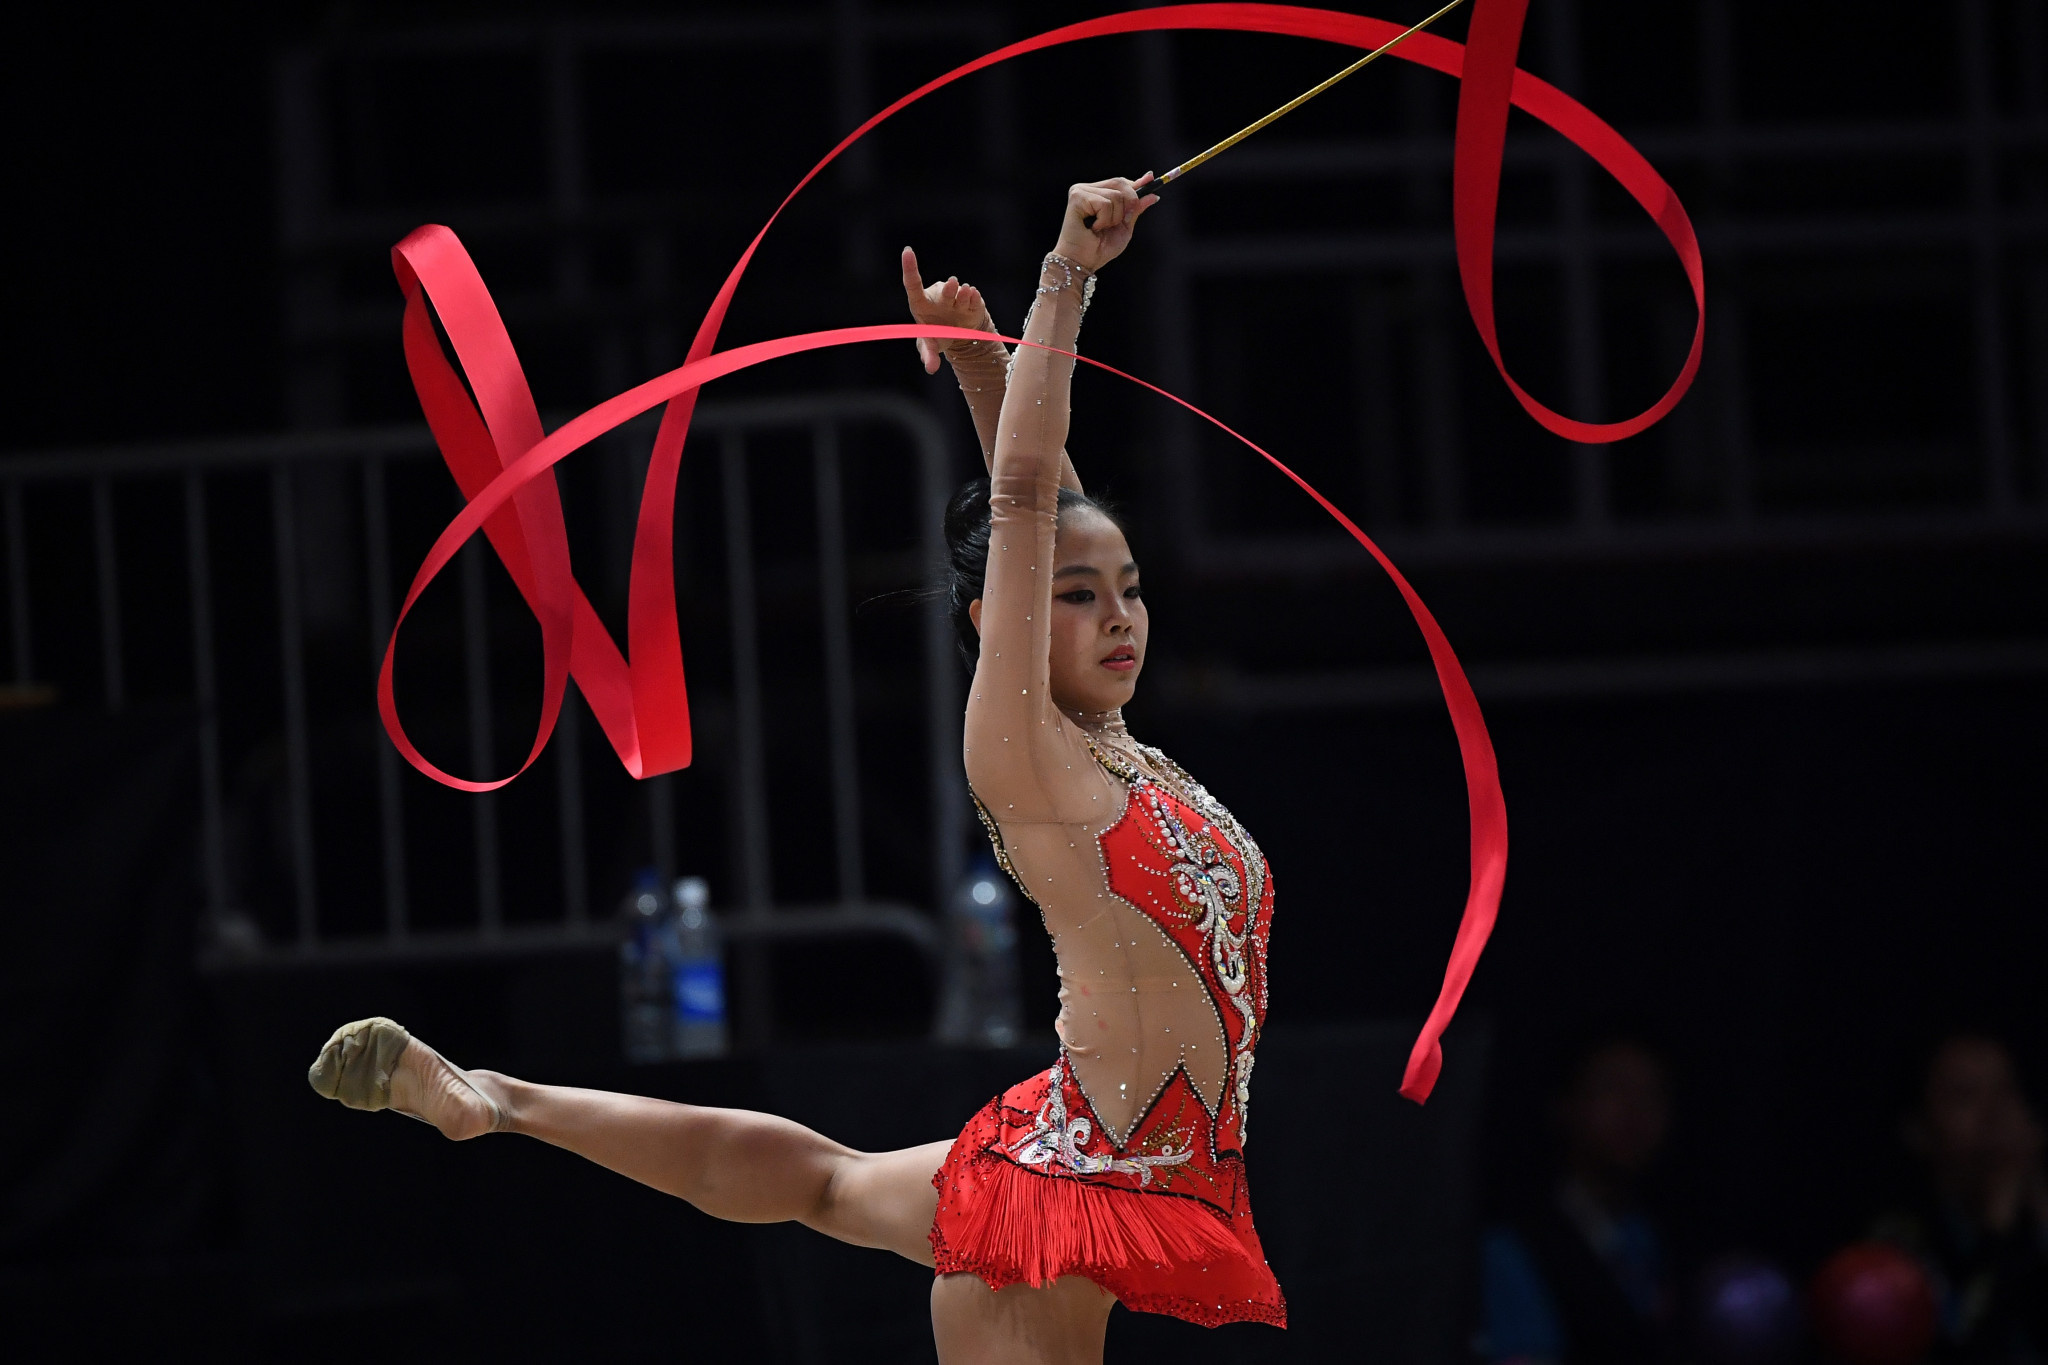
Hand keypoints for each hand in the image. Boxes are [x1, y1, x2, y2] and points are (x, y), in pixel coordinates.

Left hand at [900, 246, 995, 373]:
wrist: (962, 337)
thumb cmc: (939, 337)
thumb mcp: (932, 347)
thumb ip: (929, 356)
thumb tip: (931, 367)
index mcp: (921, 304)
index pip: (913, 284)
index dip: (910, 267)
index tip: (907, 251)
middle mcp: (938, 296)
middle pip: (942, 289)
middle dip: (948, 288)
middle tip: (953, 285)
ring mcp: (955, 297)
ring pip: (959, 291)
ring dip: (963, 293)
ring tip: (966, 294)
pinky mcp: (971, 300)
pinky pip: (973, 296)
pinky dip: (973, 297)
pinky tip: (973, 296)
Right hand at [1051, 174, 1158, 273]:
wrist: (1083, 262)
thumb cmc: (1099, 248)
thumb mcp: (1125, 227)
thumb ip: (1136, 209)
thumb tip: (1153, 195)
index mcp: (1098, 194)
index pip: (1120, 182)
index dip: (1136, 182)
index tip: (1150, 178)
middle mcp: (1088, 189)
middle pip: (1120, 183)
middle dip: (1129, 204)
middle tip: (1120, 222)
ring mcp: (1081, 191)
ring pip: (1115, 195)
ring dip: (1114, 218)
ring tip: (1100, 229)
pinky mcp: (1077, 197)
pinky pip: (1104, 204)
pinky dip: (1104, 220)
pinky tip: (1093, 228)